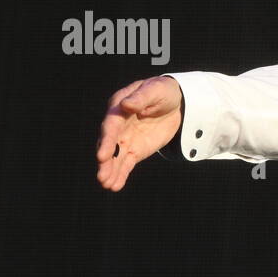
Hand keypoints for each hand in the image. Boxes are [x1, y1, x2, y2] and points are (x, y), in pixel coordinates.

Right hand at [96, 76, 182, 191]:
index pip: (111, 125)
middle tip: (102, 176)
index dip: (107, 141)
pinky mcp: (134, 149)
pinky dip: (121, 174)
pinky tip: (115, 186)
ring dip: (110, 171)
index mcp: (119, 107)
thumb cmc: (162, 91)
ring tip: (107, 185)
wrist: (175, 102)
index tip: (102, 156)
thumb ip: (141, 98)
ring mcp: (125, 138)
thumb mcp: (155, 90)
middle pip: (110, 144)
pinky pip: (126, 163)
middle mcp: (118, 125)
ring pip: (116, 157)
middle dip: (106, 161)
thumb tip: (126, 105)